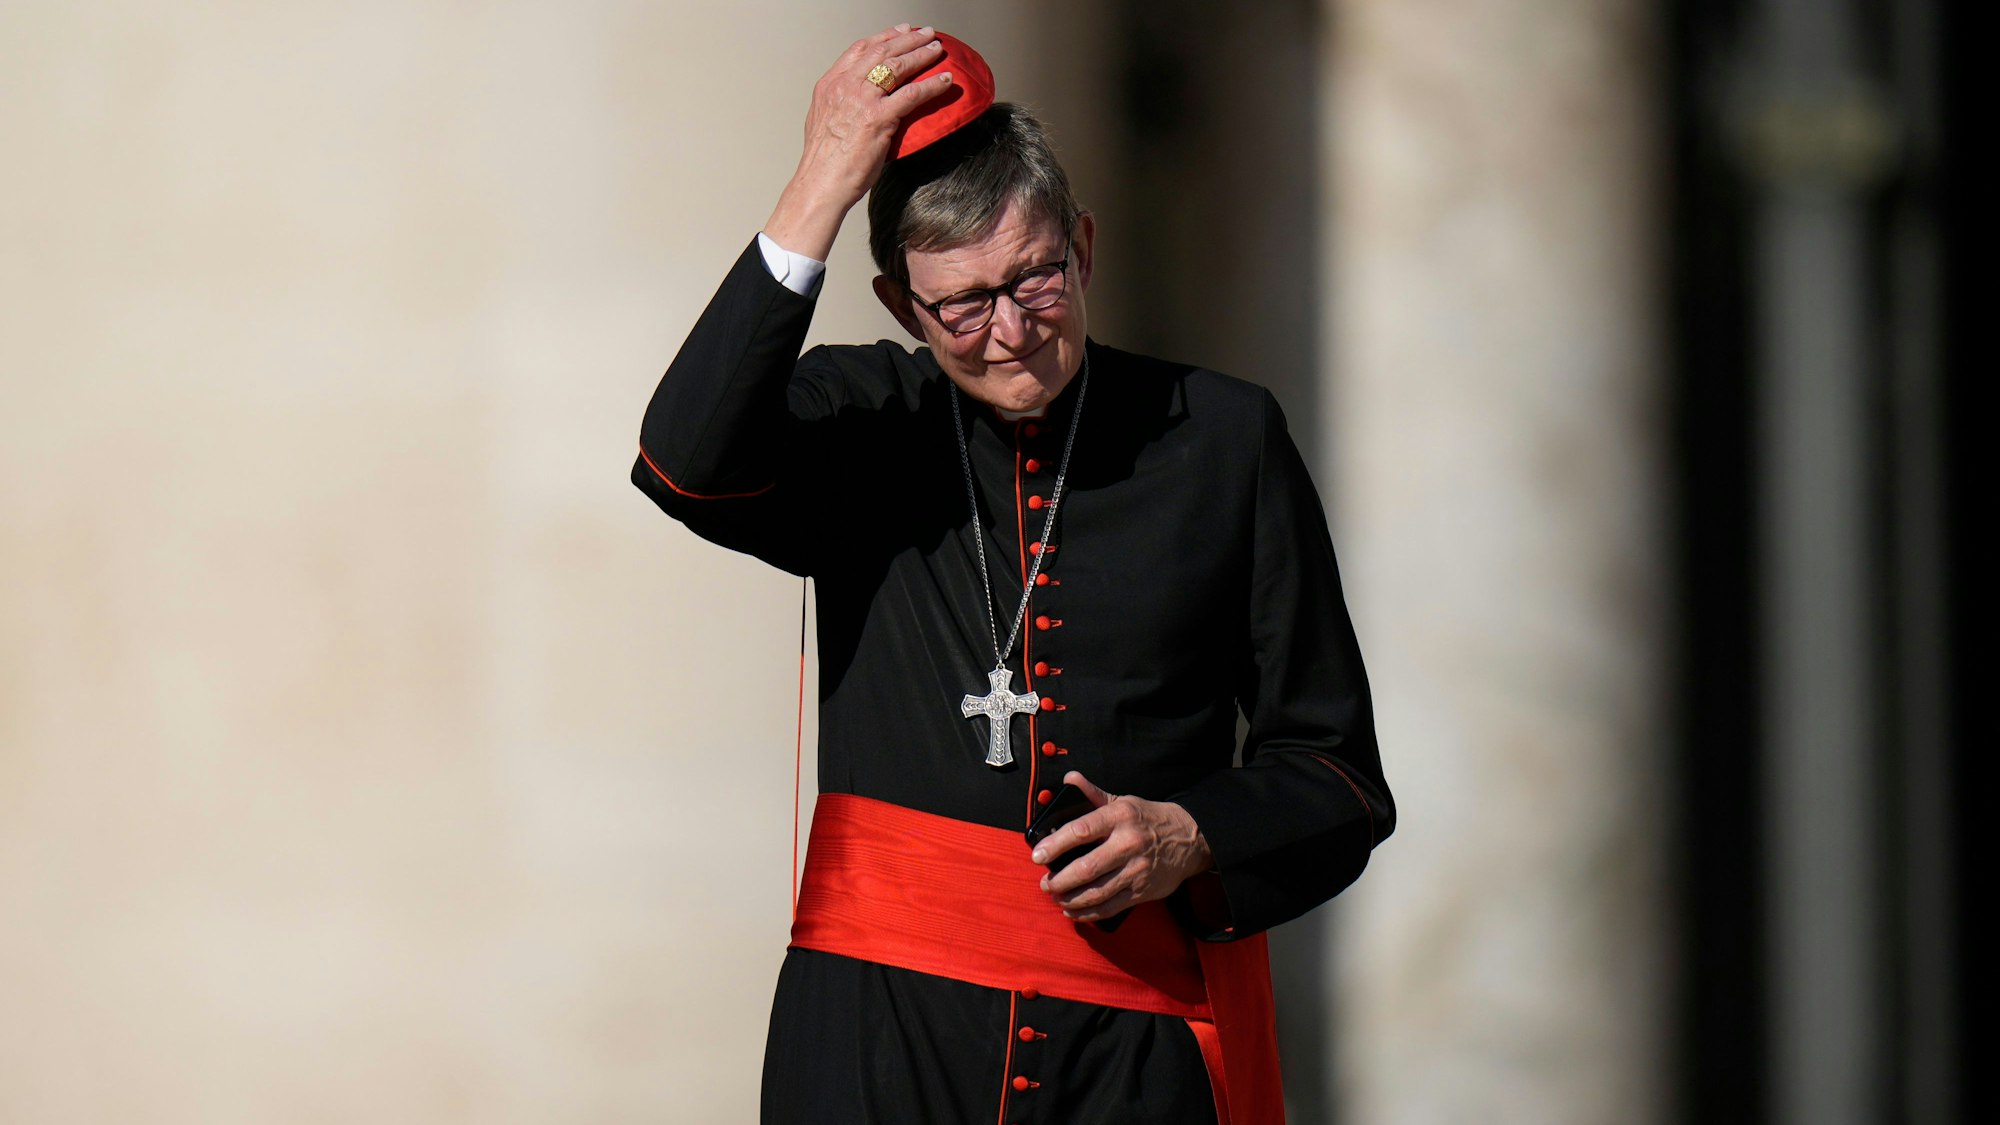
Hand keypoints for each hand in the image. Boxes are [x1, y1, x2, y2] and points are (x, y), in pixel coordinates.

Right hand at [763, 25, 957, 259]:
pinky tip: (945, 80)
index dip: (883, 37)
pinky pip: (912, 94)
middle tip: (926, 33)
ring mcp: (861, 100)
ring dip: (921, 54)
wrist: (820, 182)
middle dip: (907, 39)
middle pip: (881, 51)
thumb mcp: (823, 122)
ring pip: (897, 66)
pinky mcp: (878, 118)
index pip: (860, 50)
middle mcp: (845, 86)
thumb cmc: (824, 162)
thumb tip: (858, 106)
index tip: (900, 31)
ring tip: (937, 49)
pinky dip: (932, 84)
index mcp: (830, 85)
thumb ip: (841, 105)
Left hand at [1031, 772, 1213, 922]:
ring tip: (1057, 897)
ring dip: (1071, 899)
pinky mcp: (1142, 890)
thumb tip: (1069, 778)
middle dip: (1060, 879)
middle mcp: (1128, 843)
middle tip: (1045, 883)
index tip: (1037, 855)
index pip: (1081, 830)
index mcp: (1120, 817)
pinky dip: (1088, 913)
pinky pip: (1110, 906)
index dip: (1055, 844)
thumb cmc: (1148, 820)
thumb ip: (1093, 794)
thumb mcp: (1123, 802)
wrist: (1189, 839)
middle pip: (1087, 867)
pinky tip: (1074, 911)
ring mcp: (1136, 869)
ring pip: (1097, 891)